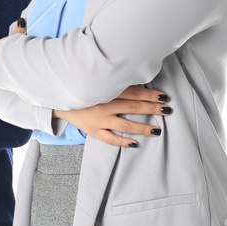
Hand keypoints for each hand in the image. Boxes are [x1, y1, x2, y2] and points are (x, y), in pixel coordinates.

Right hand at [52, 86, 168, 147]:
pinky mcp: (93, 131)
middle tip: (167, 110)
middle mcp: (105, 105)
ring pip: (125, 125)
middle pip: (133, 107)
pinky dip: (122, 142)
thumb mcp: (98, 82)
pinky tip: (134, 143)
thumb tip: (138, 82)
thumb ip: (116, 83)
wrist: (60, 99)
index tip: (163, 97)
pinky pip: (110, 139)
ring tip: (157, 131)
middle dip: (152, 109)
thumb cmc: (82, 88)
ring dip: (142, 128)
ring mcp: (100, 120)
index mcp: (108, 91)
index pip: (134, 92)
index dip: (149, 94)